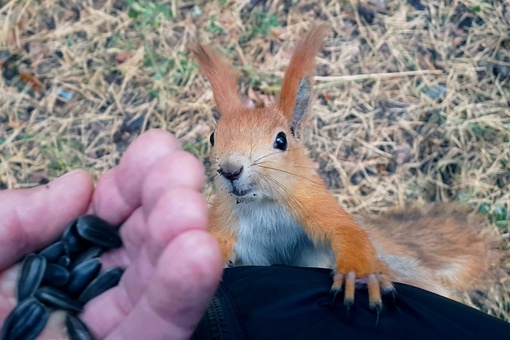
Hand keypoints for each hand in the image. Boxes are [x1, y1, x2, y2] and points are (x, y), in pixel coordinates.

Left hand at [0, 129, 222, 338]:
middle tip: (183, 172)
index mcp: (50, 266)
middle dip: (166, 200)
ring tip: (190, 209)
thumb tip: (79, 184)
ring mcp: (111, 329)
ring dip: (181, 241)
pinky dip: (184, 295)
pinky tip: (200, 255)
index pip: (102, 216)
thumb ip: (10, 221)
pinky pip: (163, 329)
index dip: (132, 180)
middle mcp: (87, 293)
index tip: (158, 149)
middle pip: (139, 242)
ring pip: (157, 282)